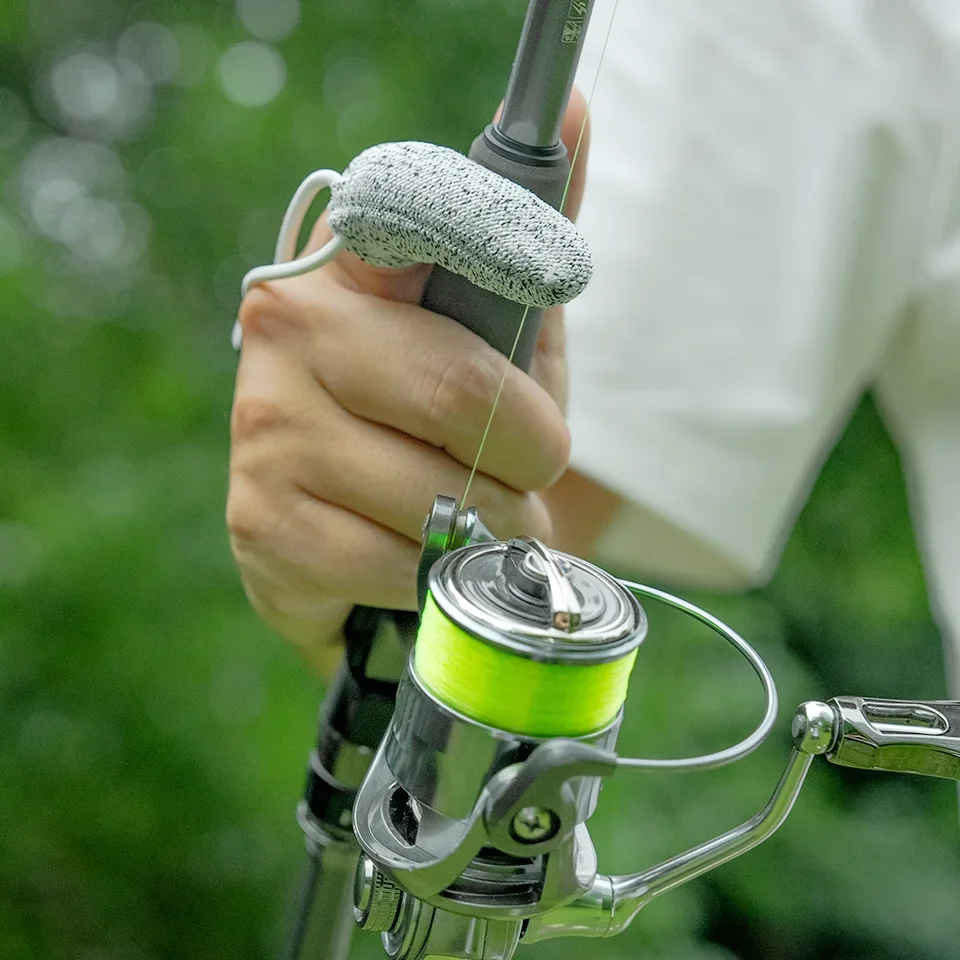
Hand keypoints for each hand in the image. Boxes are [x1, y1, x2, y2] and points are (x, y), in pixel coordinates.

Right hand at [227, 93, 589, 673]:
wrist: (367, 531)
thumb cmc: (442, 422)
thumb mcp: (496, 332)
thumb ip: (525, 238)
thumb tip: (576, 108)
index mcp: (352, 264)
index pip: (419, 216)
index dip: (498, 241)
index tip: (551, 273)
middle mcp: (291, 327)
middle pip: (465, 394)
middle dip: (531, 459)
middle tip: (526, 473)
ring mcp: (266, 426)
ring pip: (441, 498)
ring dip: (491, 530)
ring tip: (469, 523)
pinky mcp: (260, 523)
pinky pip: (402, 566)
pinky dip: (438, 578)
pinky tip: (414, 560)